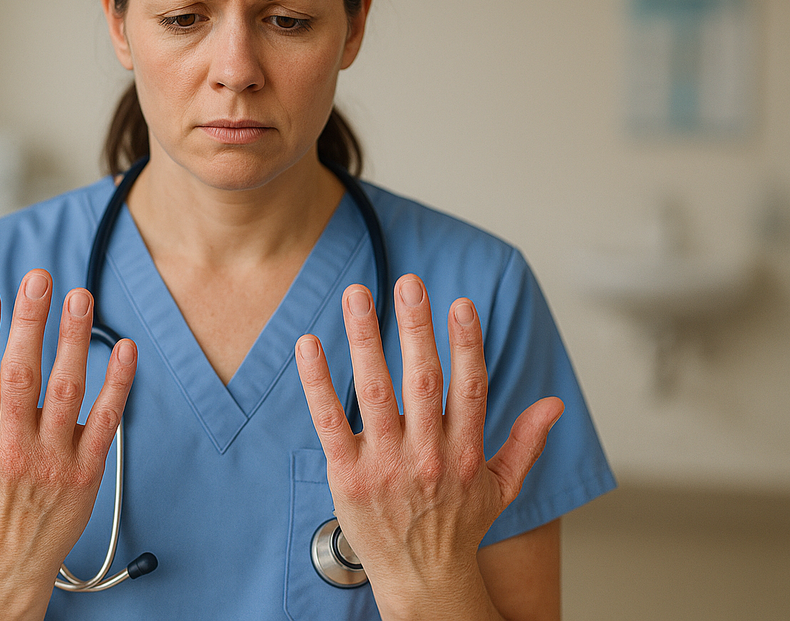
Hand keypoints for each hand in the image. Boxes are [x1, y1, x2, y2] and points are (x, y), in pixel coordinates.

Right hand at [0, 269, 136, 590]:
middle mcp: (13, 448)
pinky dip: (118, 383)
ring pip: (66, 390)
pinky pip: (107, 420)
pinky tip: (125, 348)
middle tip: (39, 279)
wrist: (9, 565)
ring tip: (81, 297)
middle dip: (30, 323)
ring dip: (74, 340)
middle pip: (22, 375)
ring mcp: (53, 459)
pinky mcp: (88, 470)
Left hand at [295, 274, 563, 618]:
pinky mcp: (348, 475)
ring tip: (358, 295)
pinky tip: (309, 344)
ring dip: (365, 339)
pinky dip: (318, 382)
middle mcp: (428, 456)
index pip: (469, 387)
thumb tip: (554, 404)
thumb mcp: (501, 488)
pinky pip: (330, 420)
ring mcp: (386, 465)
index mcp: (465, 453)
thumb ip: (525, 443)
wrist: (421, 580)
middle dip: (416, 328)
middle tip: (408, 283)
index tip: (460, 302)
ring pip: (375, 391)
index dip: (466, 343)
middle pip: (423, 381)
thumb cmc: (457, 527)